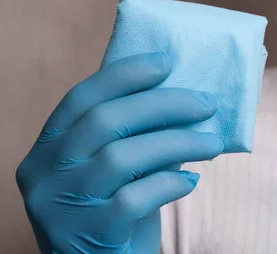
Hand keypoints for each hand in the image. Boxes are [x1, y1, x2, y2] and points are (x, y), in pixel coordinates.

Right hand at [16, 53, 223, 252]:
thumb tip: (184, 96)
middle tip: (207, 102)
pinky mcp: (88, 234)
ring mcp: (61, 205)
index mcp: (47, 148)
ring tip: (213, 143)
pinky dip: (171, 184)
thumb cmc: (113, 212)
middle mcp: (44, 173)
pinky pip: (136, 197)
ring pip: (124, 156)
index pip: (81, 98)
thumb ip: (132, 135)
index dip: (124, 75)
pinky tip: (191, 183)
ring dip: (179, 143)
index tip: (166, 61)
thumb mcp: (112, 171)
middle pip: (106, 121)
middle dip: (165, 104)